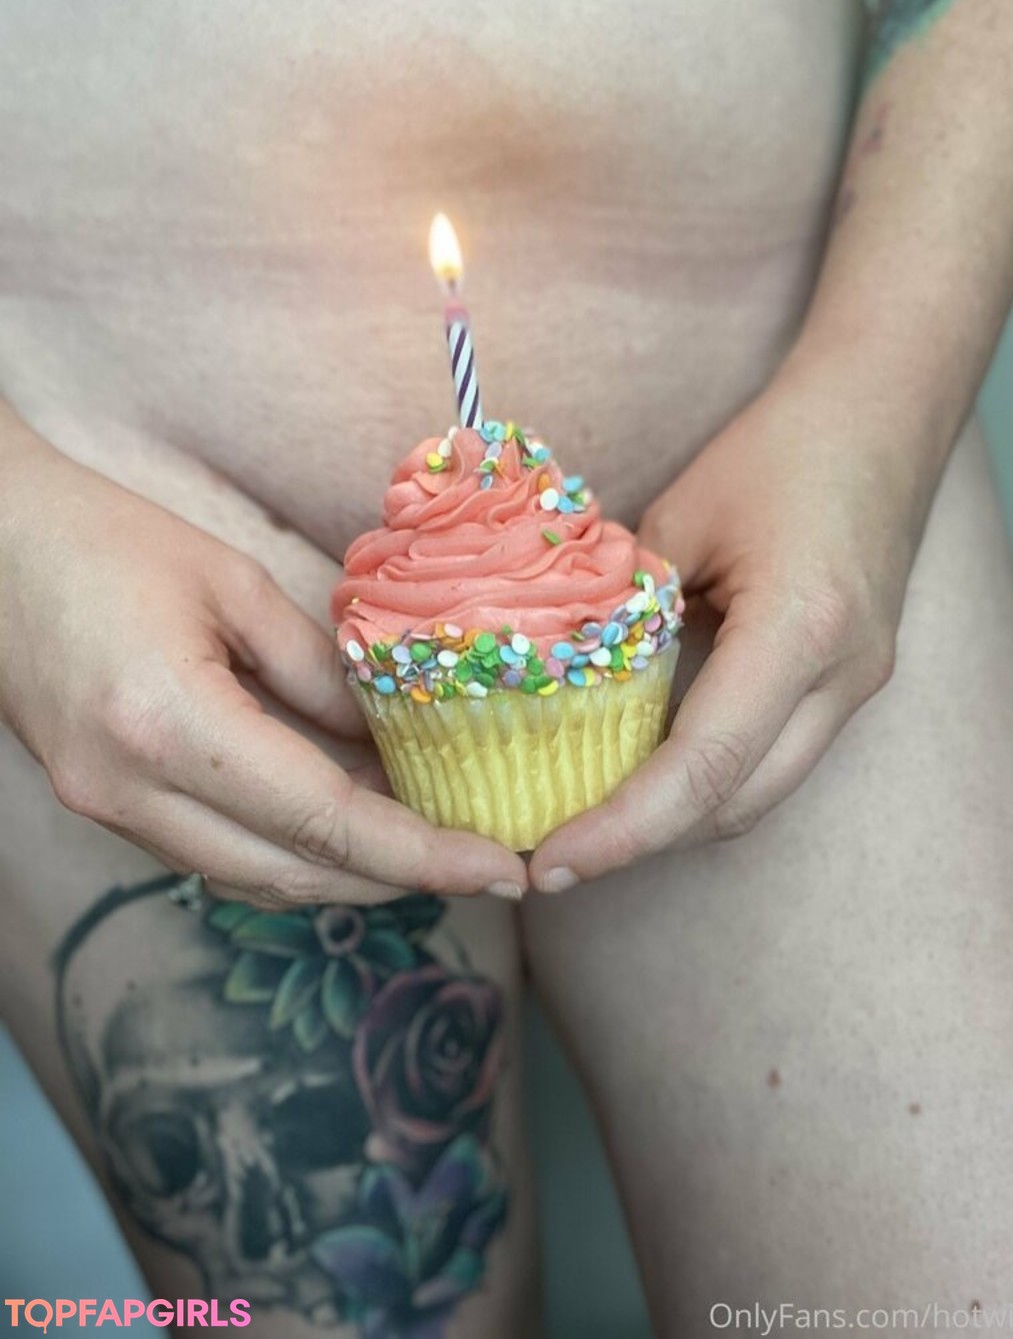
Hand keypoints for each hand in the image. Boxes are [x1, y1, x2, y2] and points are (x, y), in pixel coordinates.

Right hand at [0, 417, 526, 904]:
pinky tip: (343, 827)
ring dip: (346, 875)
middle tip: (479, 864)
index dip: (422, 856)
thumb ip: (320, 672)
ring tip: (427, 849)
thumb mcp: (233, 585)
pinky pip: (215, 855)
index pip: (324, 822)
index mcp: (169, 724)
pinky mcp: (104, 806)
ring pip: (253, 879)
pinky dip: (290, 853)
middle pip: (293, 873)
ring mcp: (108, 810)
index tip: (500, 870)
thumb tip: (391, 743)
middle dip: (398, 880)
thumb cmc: (103, 540)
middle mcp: (131, 792)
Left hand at [530, 356, 945, 887]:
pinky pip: (773, 760)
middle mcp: (841, 678)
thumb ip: (628, 607)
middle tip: (556, 856)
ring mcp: (857, 687)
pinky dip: (708, 780)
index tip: (553, 863)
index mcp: (799, 629)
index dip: (625, 828)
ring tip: (591, 823)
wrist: (883, 415)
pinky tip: (647, 771)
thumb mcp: (679, 516)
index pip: (704, 765)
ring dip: (677, 819)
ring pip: (759, 794)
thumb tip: (564, 678)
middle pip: (736, 804)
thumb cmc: (781, 448)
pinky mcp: (850, 684)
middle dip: (643, 842)